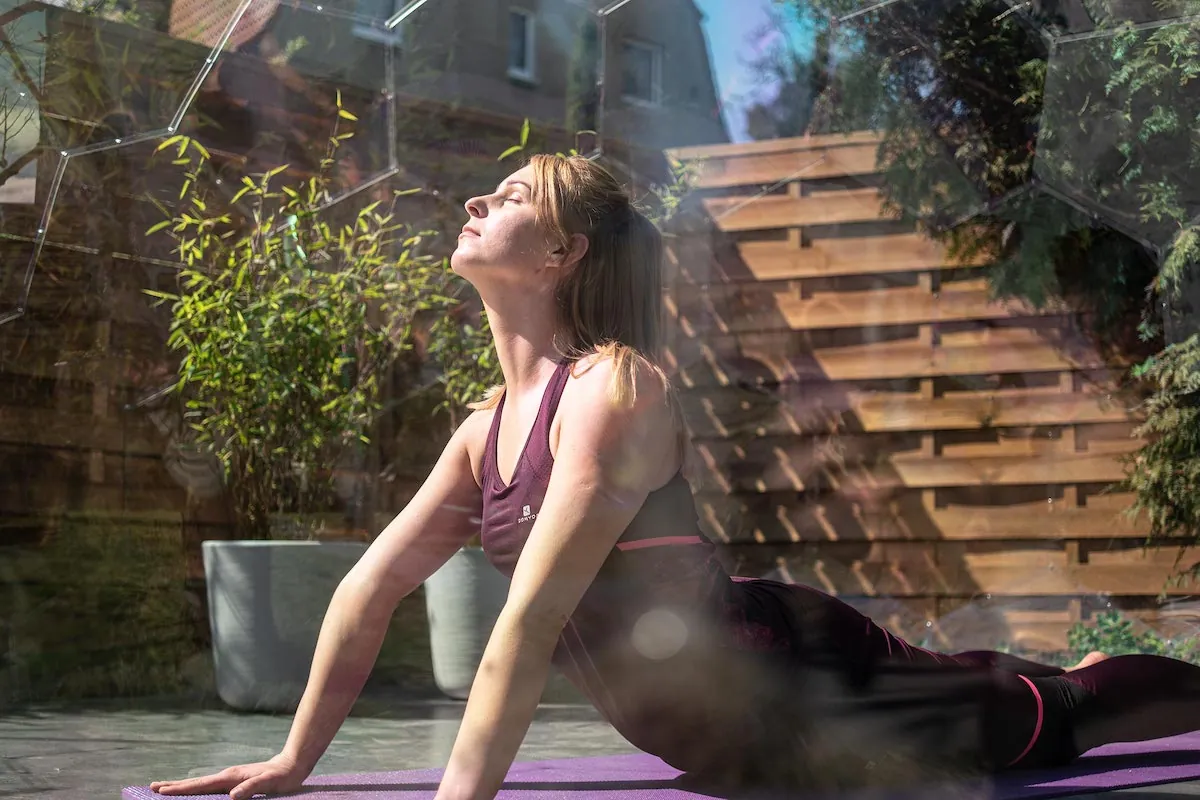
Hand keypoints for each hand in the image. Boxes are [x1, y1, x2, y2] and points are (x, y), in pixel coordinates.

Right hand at [149, 753, 307, 798]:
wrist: (291, 765)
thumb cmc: (282, 777)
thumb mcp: (269, 783)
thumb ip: (252, 789)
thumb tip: (232, 796)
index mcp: (231, 778)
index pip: (201, 785)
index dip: (181, 789)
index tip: (161, 791)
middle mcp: (226, 776)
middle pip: (195, 783)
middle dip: (174, 786)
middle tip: (152, 787)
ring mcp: (229, 778)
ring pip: (200, 784)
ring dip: (182, 786)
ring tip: (164, 788)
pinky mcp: (233, 781)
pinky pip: (209, 787)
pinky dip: (196, 789)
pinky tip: (193, 792)